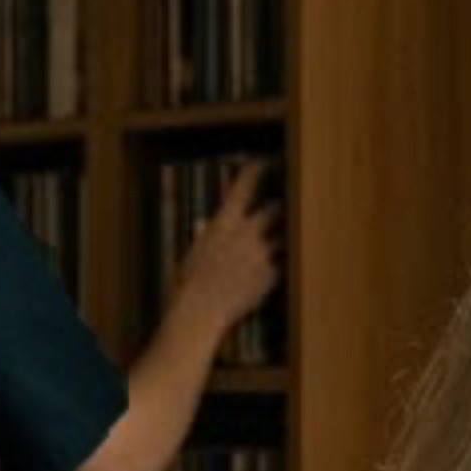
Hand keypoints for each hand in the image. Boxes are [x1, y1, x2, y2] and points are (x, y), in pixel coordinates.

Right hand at [170, 160, 284, 339]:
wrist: (202, 308)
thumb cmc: (190, 280)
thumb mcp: (194, 251)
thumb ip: (205, 236)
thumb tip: (203, 225)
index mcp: (225, 222)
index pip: (243, 187)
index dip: (256, 172)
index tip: (264, 162)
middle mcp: (248, 232)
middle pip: (273, 210)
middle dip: (277, 209)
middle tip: (278, 209)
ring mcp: (263, 253)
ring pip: (280, 239)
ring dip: (276, 242)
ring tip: (267, 250)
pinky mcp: (272, 274)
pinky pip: (278, 267)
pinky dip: (272, 270)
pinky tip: (258, 280)